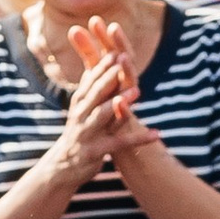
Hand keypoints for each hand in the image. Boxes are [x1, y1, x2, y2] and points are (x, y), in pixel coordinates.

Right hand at [51, 47, 134, 186]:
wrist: (63, 167)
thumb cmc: (79, 133)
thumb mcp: (82, 109)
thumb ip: (92, 89)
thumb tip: (99, 63)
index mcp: (80, 102)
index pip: (91, 79)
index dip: (104, 65)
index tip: (117, 50)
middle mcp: (81, 114)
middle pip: (96, 92)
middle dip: (110, 76)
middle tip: (124, 59)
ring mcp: (86, 133)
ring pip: (103, 114)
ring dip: (120, 102)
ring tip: (137, 90)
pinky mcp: (95, 151)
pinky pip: (119, 143)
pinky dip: (138, 139)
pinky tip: (156, 134)